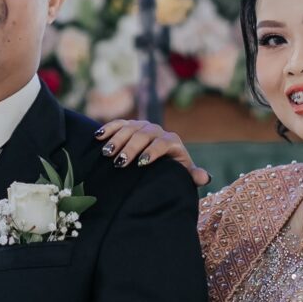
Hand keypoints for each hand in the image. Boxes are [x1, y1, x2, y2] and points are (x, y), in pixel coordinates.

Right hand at [95, 118, 209, 185]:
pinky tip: (98, 137)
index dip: (153, 152)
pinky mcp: (129, 125)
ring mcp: (142, 126)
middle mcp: (157, 131)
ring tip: (106, 152)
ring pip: (129, 128)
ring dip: (117, 139)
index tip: (141, 163)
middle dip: (131, 148)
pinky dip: (108, 128)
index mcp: (172, 141)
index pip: (163, 143)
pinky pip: (118, 123)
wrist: (161, 159)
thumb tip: (204, 177)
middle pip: (143, 135)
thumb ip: (192, 175)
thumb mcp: (182, 173)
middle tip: (119, 162)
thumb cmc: (171, 170)